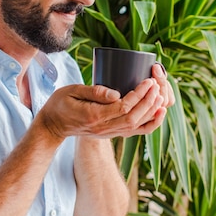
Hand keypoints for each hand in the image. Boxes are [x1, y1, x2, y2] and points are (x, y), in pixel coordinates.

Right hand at [36, 74, 171, 140]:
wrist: (54, 126)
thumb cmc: (61, 104)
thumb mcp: (71, 91)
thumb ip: (94, 91)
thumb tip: (116, 93)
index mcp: (94, 116)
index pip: (123, 108)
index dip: (139, 95)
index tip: (148, 81)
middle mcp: (103, 128)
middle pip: (133, 118)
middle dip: (149, 102)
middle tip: (157, 86)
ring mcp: (108, 134)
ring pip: (136, 127)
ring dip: (151, 112)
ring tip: (161, 97)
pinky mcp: (112, 134)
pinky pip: (135, 132)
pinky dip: (149, 124)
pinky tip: (158, 113)